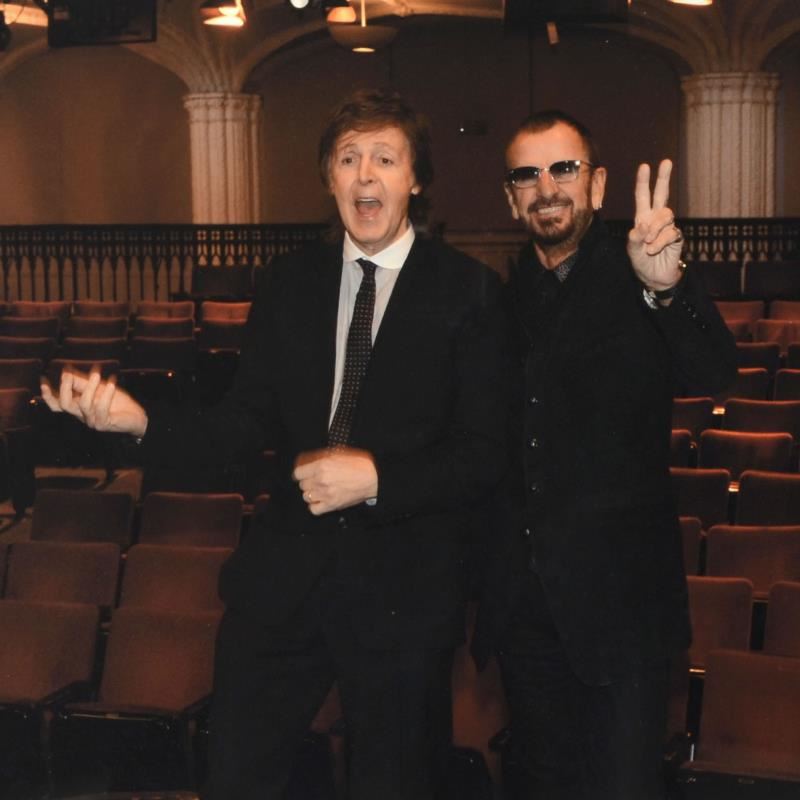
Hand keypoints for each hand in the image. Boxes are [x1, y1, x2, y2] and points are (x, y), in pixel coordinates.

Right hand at [40, 367, 147, 436]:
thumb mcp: (98, 387)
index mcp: (77, 407)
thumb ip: (82, 381)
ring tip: (97, 372)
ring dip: (89, 386)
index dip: (48, 394)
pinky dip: (106, 393)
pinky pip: (101, 408)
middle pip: (65, 405)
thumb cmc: (117, 401)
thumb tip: (66, 368)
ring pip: (83, 404)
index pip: (57, 404)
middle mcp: (82, 416)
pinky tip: (112, 382)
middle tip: (68, 372)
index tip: (43, 378)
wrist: (137, 416)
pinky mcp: (103, 424)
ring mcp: (92, 421)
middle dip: (64, 387)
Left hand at [293, 447, 377, 516]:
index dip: (301, 473)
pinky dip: (315, 506)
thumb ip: (320, 457)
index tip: (304, 474)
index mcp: (321, 466)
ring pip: (306, 497)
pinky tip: (321, 500)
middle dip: (308, 482)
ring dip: (311, 493)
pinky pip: (313, 509)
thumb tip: (307, 460)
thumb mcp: (338, 454)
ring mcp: (325, 494)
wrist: (373, 478)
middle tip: (316, 481)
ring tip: (319, 490)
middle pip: (302, 485)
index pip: (298, 473)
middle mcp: (321, 480)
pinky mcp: (331, 505)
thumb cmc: (359, 465)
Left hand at [627, 160, 683, 290]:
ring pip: (666, 214)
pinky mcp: (677, 237)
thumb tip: (642, 225)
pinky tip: (654, 250)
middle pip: (662, 195)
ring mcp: (668, 227)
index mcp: (643, 219)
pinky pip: (671, 233)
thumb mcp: (632, 251)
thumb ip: (635, 239)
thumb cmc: (642, 262)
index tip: (644, 166)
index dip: (643, 182)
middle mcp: (656, 219)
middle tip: (666, 162)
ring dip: (655, 228)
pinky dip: (660, 242)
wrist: (655, 278)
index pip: (643, 197)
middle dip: (663, 178)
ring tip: (648, 243)